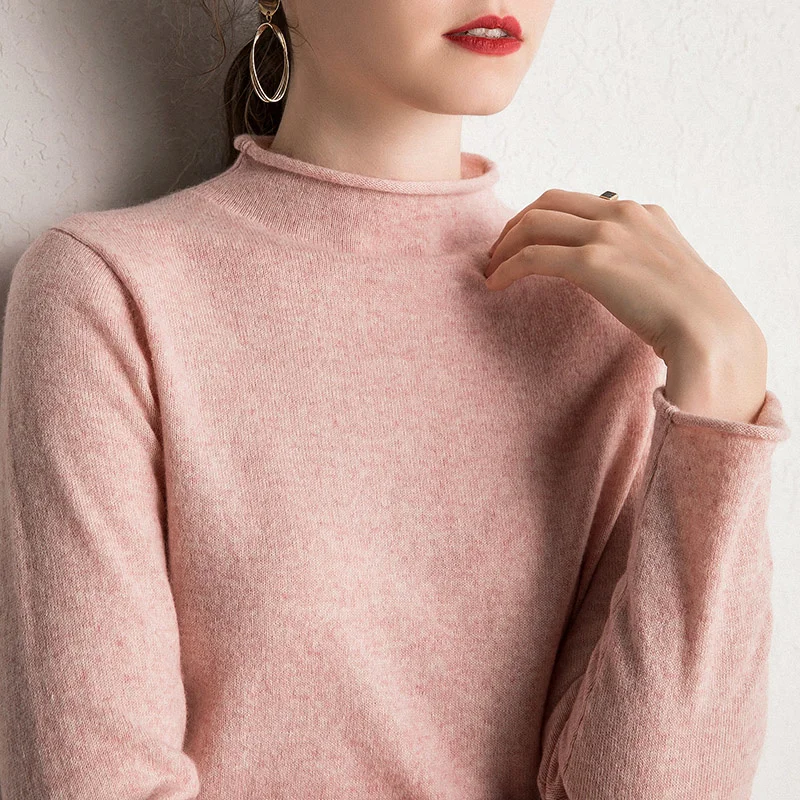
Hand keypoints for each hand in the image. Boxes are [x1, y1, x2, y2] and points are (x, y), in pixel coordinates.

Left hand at [484, 189, 768, 421]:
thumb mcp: (664, 272)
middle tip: (497, 253)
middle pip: (547, 202)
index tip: (522, 242)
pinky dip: (507, 268)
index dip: (540, 218)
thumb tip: (615, 273)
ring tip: (491, 271)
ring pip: (534, 224)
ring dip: (504, 246)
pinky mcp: (593, 262)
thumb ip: (637, 260)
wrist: (708, 330)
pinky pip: (532, 256)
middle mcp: (621, 213)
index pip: (574, 201)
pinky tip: (495, 284)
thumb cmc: (689, 313)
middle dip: (515, 225)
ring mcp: (607, 234)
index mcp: (640, 212)